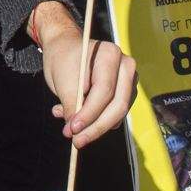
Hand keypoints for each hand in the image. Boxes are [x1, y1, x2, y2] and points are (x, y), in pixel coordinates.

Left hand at [31, 5, 137, 147]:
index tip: (73, 128)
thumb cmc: (63, 60)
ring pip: (117, 113)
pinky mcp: (125, 94)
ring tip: (68, 125)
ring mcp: (128, 80)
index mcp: (110, 55)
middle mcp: (126, 66)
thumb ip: (71, 105)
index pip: (104, 91)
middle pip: (117, 105)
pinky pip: (115, 114)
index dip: (89, 113)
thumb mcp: (62, 80)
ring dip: (94, 126)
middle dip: (95, 127)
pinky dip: (95, 121)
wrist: (65, 49)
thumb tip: (75, 131)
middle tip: (76, 140)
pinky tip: (75, 117)